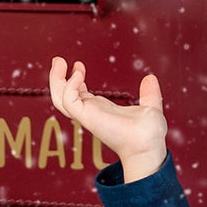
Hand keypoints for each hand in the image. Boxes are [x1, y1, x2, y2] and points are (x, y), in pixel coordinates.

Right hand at [49, 56, 168, 180]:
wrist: (150, 147)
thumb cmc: (149, 134)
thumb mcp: (150, 107)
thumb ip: (149, 94)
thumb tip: (150, 78)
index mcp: (101, 110)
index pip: (78, 96)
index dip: (75, 80)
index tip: (78, 66)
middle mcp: (91, 112)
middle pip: (62, 97)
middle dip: (57, 78)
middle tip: (58, 59)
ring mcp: (88, 115)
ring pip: (60, 100)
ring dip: (56, 80)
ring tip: (60, 61)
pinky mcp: (87, 118)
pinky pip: (69, 101)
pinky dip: (69, 86)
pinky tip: (79, 74)